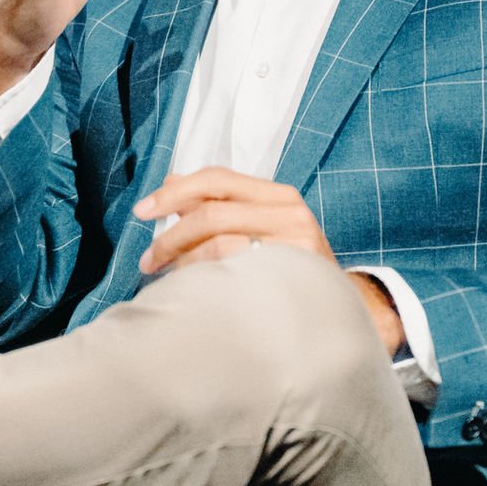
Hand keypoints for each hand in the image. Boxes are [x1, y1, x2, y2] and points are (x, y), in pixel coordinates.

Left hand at [134, 168, 335, 273]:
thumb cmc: (291, 264)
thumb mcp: (261, 225)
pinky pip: (234, 277)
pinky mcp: (292, 279)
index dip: (175, 192)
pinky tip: (194, 292)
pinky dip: (205, 282)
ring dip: (184, 263)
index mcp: (279, 195)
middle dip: (171, 236)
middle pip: (213, 213)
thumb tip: (170, 182)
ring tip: (170, 280)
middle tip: (148, 259)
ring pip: (220, 246)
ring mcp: (294, 247)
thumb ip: (218, 203)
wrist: (342, 306)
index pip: (218, 179)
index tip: (144, 210)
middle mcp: (290, 214)